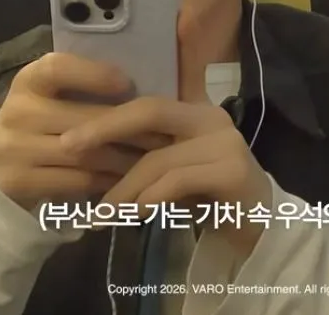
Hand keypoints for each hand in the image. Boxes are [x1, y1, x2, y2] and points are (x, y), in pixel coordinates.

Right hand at [0, 53, 170, 209]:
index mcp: (28, 80)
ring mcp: (14, 149)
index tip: (127, 83)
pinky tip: (130, 179)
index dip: (92, 74)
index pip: (56, 69)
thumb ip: (86, 85)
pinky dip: (108, 181)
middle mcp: (16, 111)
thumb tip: (147, 79)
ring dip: (125, 159)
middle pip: (81, 120)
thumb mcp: (54, 95)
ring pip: (83, 154)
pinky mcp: (19, 182)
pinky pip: (76, 181)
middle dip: (129, 129)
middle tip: (164, 134)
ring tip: (155, 159)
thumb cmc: (44, 121)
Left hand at [60, 98, 272, 256]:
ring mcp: (226, 142)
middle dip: (104, 128)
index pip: (147, 100)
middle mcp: (212, 118)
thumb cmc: (210, 197)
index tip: (70, 134)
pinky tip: (133, 214)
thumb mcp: (173, 170)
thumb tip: (87, 153)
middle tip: (68, 148)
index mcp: (195, 110)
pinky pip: (178, 181)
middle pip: (151, 110)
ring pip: (159, 157)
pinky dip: (150, 198)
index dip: (107, 113)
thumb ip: (144, 155)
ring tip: (101, 213)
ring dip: (123, 188)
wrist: (260, 227)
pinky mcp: (233, 171)